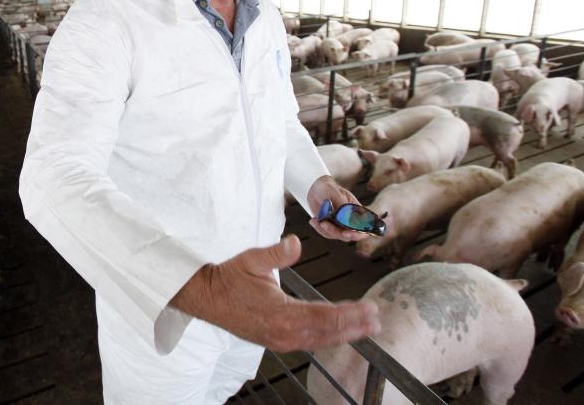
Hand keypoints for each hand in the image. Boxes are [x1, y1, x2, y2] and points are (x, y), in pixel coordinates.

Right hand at [170, 235, 379, 351]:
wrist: (207, 298)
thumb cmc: (229, 278)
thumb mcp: (251, 259)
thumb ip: (276, 252)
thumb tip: (295, 242)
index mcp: (280, 313)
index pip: (323, 316)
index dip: (349, 314)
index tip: (369, 309)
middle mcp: (283, 332)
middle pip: (326, 332)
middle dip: (354, 327)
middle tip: (377, 321)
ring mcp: (279, 340)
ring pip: (320, 340)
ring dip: (345, 334)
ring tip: (366, 329)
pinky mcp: (276, 341)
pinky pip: (309, 342)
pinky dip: (328, 337)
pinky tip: (339, 333)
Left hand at [307, 175, 370, 241]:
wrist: (315, 189)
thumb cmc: (328, 188)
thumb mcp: (336, 195)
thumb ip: (343, 207)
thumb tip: (349, 219)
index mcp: (356, 211)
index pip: (364, 226)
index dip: (359, 233)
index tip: (347, 233)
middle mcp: (350, 220)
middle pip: (349, 235)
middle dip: (337, 232)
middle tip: (324, 224)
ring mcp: (340, 224)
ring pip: (337, 235)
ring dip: (326, 229)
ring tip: (317, 220)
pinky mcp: (330, 226)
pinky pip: (326, 233)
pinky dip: (319, 228)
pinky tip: (313, 220)